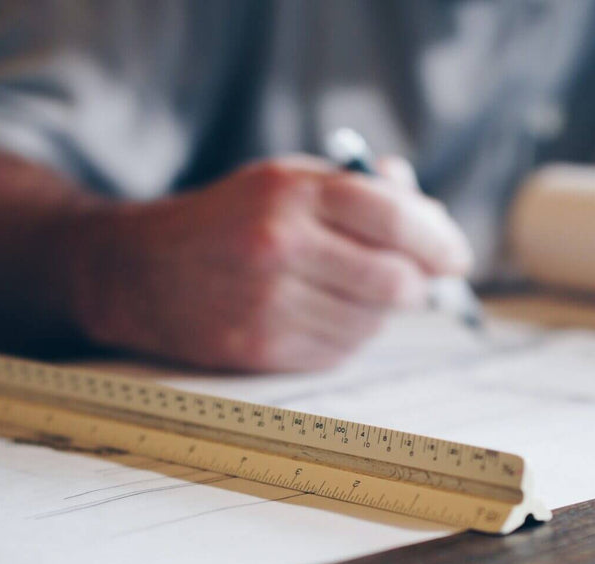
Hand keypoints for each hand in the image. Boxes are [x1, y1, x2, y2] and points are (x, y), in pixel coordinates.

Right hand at [62, 154, 472, 371]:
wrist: (138, 271)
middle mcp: (281, 247)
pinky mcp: (261, 348)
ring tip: (351, 291)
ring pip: (372, 323)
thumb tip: (428, 211)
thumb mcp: (283, 181)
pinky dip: (347, 336)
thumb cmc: (226, 221)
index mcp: (291, 193)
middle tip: (417, 280)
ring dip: (379, 312)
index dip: (439, 240)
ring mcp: (270, 303)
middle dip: (417, 284)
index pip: (395, 218)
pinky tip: (322, 315)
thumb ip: (357, 190)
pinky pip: (340, 351)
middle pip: (395, 281)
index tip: (456, 256)